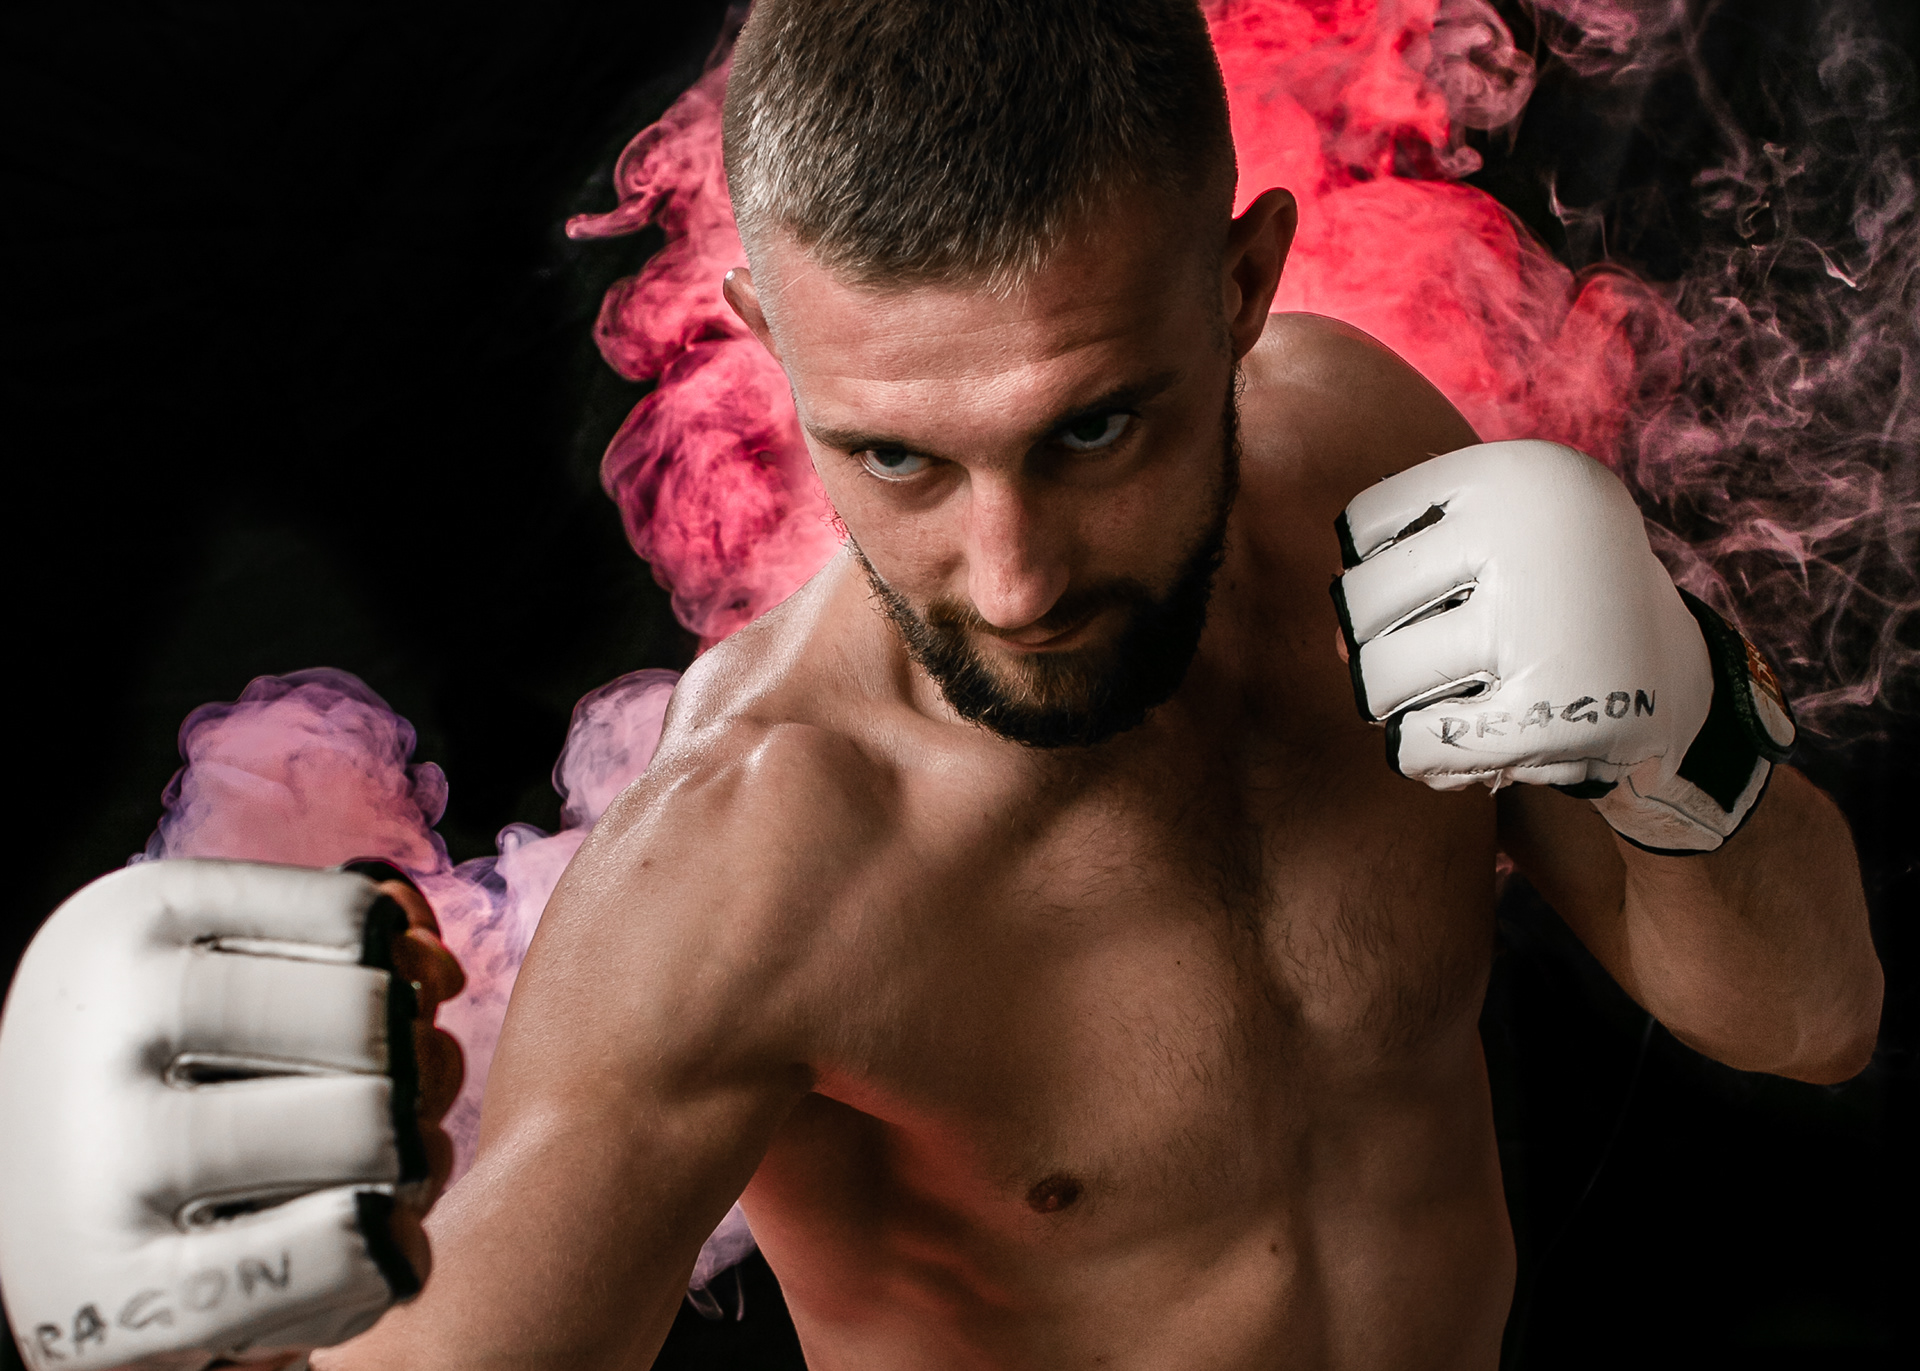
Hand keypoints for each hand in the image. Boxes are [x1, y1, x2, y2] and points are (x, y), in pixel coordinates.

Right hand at [0, 859, 464, 1370]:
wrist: (58, 1249)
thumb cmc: (186, 1092)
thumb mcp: (238, 982)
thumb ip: (350, 945)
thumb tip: (434, 966)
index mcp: (129, 916)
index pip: (352, 917)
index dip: (404, 970)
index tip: (374, 1014)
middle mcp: (103, 1021)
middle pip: (367, 1021)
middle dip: (414, 1070)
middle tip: (394, 1110)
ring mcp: (107, 1157)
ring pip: (368, 1128)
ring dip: (414, 1162)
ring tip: (383, 1178)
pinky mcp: (135, 1293)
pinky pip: (345, 1248)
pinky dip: (393, 1250)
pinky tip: (373, 1245)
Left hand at [1331, 440, 1793, 851]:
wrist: (1677, 686)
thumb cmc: (1547, 607)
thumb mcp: (1492, 549)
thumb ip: (1394, 577)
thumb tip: (1332, 642)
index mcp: (1519, 471)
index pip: (1364, 526)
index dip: (1381, 574)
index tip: (1439, 592)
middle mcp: (1532, 532)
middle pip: (1359, 603)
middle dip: (1376, 646)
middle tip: (1440, 659)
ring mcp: (1543, 623)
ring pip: (1378, 678)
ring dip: (1396, 707)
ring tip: (1452, 700)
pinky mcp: (1551, 715)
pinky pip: (1416, 745)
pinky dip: (1424, 757)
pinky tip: (1465, 749)